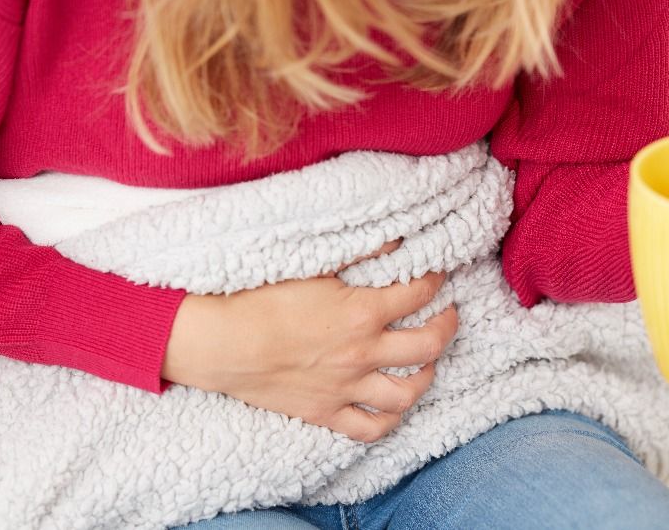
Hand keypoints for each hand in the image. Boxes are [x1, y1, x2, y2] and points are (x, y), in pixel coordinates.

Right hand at [160, 240, 455, 442]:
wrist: (221, 343)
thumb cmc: (260, 298)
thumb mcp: (313, 265)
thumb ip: (360, 252)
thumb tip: (396, 240)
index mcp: (363, 312)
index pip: (420, 293)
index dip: (435, 280)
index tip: (437, 274)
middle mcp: (363, 353)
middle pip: (428, 345)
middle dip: (447, 326)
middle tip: (447, 315)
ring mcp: (347, 388)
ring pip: (406, 394)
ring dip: (426, 376)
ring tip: (427, 363)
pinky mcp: (326, 413)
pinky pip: (370, 428)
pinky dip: (388, 421)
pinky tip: (393, 407)